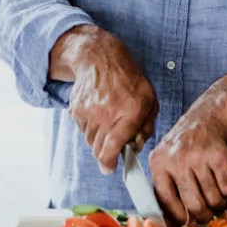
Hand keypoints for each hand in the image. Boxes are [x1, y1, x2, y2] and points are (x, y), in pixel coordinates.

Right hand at [52, 26, 157, 174]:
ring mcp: (89, 111)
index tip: (109, 168)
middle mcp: (108, 113)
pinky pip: (82, 130)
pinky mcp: (77, 109)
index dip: (109, 163)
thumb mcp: (150, 100)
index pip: (113, 147)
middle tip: (112, 144)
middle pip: (99, 149)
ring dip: (98, 139)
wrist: (101, 58)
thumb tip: (135, 149)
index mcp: (131, 112)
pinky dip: (90, 127)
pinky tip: (98, 112)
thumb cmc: (130, 80)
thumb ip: (146, 128)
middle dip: (105, 152)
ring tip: (107, 121)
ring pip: (90, 141)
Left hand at [148, 99, 226, 226]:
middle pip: (192, 204)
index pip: (165, 200)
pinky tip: (226, 185)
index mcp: (159, 162)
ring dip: (218, 204)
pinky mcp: (219, 157)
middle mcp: (176, 160)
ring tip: (218, 200)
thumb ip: (168, 186)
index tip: (187, 223)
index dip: (178, 217)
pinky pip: (226, 188)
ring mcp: (198, 157)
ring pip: (211, 199)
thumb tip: (170, 223)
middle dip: (203, 215)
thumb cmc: (190, 143)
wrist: (213, 115)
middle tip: (208, 215)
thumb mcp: (170, 158)